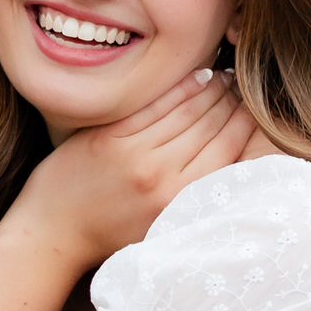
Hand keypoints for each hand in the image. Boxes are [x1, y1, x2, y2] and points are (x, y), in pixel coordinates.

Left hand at [12, 68, 255, 269]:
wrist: (55, 232)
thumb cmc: (114, 234)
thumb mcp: (165, 225)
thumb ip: (198, 193)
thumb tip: (236, 155)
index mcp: (179, 201)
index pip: (228, 147)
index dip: (246, 121)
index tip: (256, 107)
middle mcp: (159, 176)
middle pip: (210, 124)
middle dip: (231, 100)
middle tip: (244, 85)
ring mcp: (132, 152)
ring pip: (185, 110)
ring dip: (209, 88)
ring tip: (223, 78)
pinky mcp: (109, 136)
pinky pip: (152, 104)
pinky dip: (177, 87)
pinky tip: (194, 76)